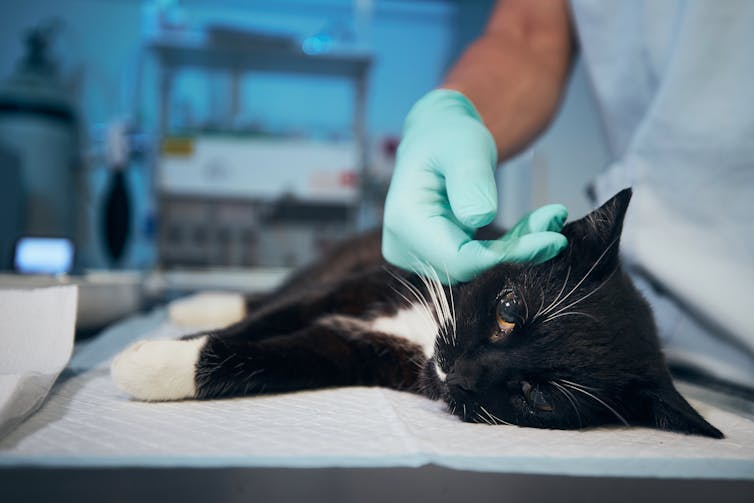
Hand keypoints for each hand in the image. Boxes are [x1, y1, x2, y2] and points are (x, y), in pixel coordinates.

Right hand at [382, 89, 567, 282]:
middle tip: (557, 219)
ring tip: (550, 217)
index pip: (457, 260)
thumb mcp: (463, 146)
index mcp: (404, 220)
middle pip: (468, 267)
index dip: (504, 258)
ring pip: (477, 267)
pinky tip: (537, 224)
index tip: (550, 239)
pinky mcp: (436, 256)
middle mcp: (404, 246)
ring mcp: (418, 255)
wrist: (438, 138)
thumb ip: (470, 180)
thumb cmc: (448, 135)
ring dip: (518, 248)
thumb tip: (479, 219)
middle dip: (517, 251)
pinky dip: (510, 245)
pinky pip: (478, 260)